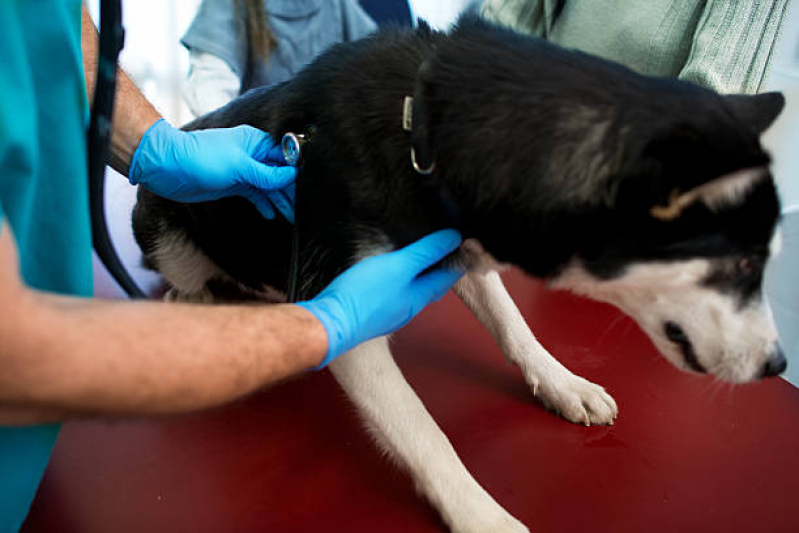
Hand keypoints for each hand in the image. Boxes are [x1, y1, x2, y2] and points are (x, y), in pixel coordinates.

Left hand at [129, 119, 295, 221]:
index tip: (307, 188)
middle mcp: (251, 155)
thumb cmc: (201, 158)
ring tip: (291, 216)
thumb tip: (290, 175)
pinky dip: (263, 203)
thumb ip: (266, 174)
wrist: (169, 168)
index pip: (284, 156)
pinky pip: (254, 194)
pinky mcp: (233, 184)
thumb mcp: (239, 166)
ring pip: (268, 186)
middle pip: (278, 173)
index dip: (295, 172)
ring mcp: (242, 170)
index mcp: (255, 143)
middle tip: (303, 209)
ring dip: (279, 200)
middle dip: (290, 190)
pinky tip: (271, 214)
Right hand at [297, 230, 464, 366]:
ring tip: (421, 257)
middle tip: (447, 249)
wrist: (332, 322)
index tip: (466, 244)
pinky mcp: (374, 310)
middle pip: (432, 284)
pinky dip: (400, 281)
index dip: (458, 259)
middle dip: (441, 267)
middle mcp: (409, 306)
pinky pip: (394, 293)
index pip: (449, 276)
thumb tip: (453, 239)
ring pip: (413, 290)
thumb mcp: (398, 266)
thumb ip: (425, 252)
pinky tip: (391, 274)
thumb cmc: (364, 295)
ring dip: (420, 274)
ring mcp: (392, 311)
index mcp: (420, 295)